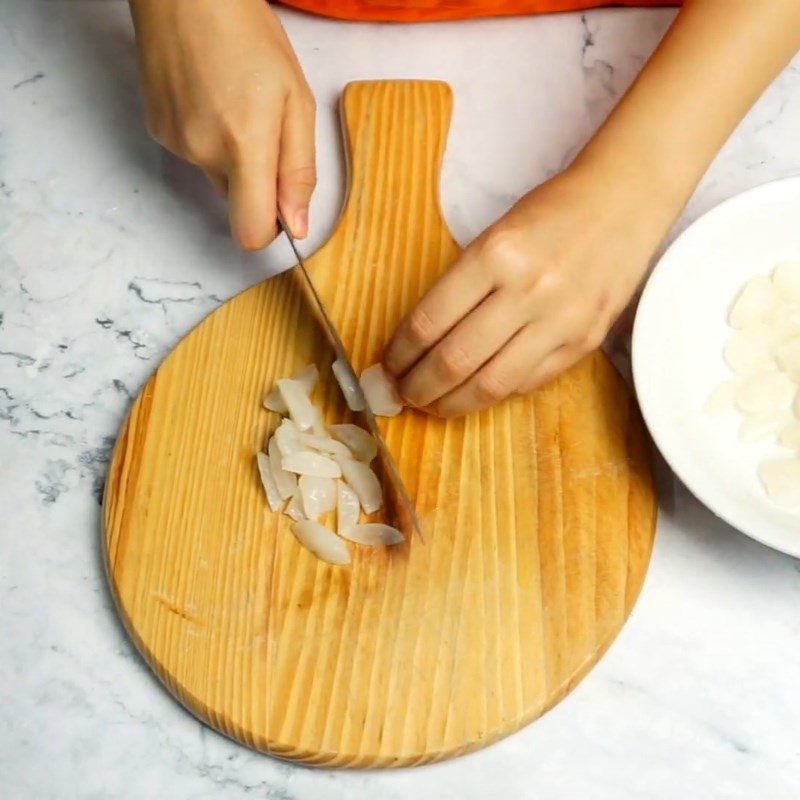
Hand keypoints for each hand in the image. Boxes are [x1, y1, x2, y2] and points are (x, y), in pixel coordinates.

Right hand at [130, 0, 315, 248]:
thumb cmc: (249, 35)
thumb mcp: (296, 101)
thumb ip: (299, 170)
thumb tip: (297, 226)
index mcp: (245, 146)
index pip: (251, 231)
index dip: (270, 230)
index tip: (283, 209)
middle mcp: (204, 153)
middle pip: (239, 202)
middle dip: (258, 180)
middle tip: (264, 127)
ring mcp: (176, 143)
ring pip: (218, 176)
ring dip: (233, 155)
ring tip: (234, 102)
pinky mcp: (157, 131)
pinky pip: (195, 154)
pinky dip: (208, 137)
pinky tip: (209, 96)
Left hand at [383, 166, 676, 416]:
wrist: (622, 202)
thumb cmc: (550, 213)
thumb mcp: (492, 235)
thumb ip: (459, 288)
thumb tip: (417, 342)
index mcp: (495, 254)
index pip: (429, 321)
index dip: (400, 353)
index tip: (388, 365)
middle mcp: (529, 290)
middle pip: (454, 360)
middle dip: (417, 387)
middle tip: (401, 394)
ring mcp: (561, 320)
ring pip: (490, 384)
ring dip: (451, 403)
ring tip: (432, 405)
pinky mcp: (584, 342)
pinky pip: (527, 383)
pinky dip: (493, 394)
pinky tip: (475, 391)